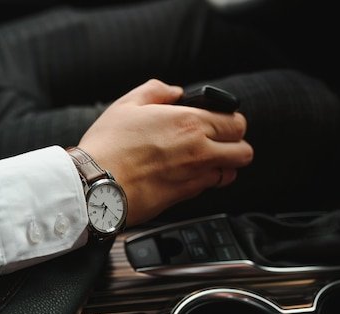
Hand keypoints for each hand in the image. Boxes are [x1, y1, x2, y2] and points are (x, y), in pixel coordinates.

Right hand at [77, 79, 252, 226]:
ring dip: (223, 165)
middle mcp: (199, 150)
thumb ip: (156, 90)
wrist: (96, 186)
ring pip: (231, 173)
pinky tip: (185, 173)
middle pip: (243, 151)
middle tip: (217, 141)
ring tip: (204, 159)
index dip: (230, 120)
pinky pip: (209, 187)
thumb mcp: (127, 105)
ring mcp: (194, 176)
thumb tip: (174, 91)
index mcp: (189, 123)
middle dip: (234, 144)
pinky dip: (205, 180)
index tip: (219, 121)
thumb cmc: (108, 147)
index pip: (236, 122)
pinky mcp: (185, 197)